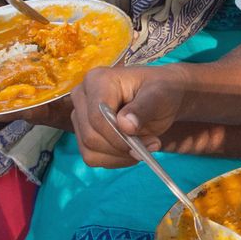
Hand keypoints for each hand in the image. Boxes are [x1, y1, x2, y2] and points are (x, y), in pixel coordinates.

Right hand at [68, 65, 190, 165]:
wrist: (160, 99)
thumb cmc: (160, 93)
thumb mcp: (160, 96)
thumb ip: (143, 108)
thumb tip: (125, 125)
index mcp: (97, 79)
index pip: (97, 116)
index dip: (118, 136)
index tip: (146, 143)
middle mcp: (82, 96)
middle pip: (91, 136)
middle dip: (123, 147)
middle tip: (152, 145)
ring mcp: (79, 116)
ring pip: (89, 150)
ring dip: (120, 156)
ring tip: (145, 146)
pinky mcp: (83, 134)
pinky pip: (92, 158)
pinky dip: (115, 160)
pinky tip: (132, 150)